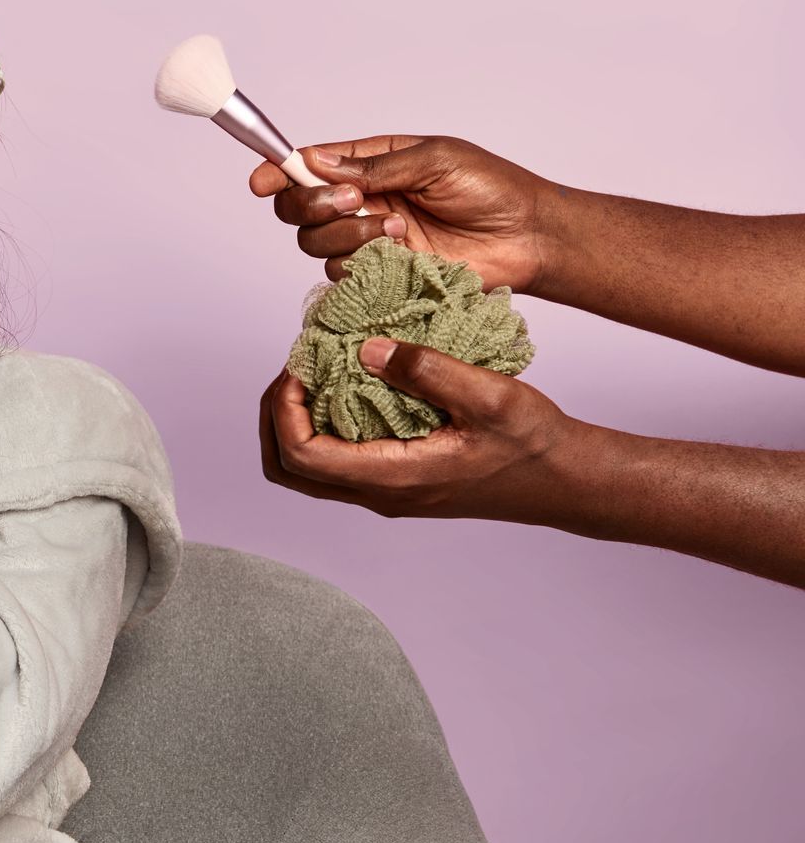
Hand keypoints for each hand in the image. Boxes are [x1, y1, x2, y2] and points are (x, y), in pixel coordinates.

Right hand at [249, 136, 550, 292]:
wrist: (526, 238)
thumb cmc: (492, 188)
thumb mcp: (434, 159)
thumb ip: (373, 165)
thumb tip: (316, 162)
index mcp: (369, 164)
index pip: (307, 166)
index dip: (277, 171)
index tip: (262, 181)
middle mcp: (360, 201)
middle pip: (297, 207)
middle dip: (314, 204)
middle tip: (355, 201)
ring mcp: (367, 239)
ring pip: (314, 242)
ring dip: (348, 233)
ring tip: (397, 227)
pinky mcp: (379, 274)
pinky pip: (341, 274)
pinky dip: (361, 262)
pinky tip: (400, 251)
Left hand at [259, 338, 582, 522]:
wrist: (565, 481)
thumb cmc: (534, 444)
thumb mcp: (489, 396)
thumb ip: (427, 371)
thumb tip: (366, 350)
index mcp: (393, 478)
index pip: (301, 455)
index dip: (284, 409)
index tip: (300, 365)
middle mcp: (381, 493)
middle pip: (288, 470)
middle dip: (276, 418)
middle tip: (296, 370)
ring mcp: (387, 492)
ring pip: (309, 471)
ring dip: (296, 423)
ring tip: (316, 374)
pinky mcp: (397, 482)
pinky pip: (337, 463)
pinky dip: (324, 426)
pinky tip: (348, 386)